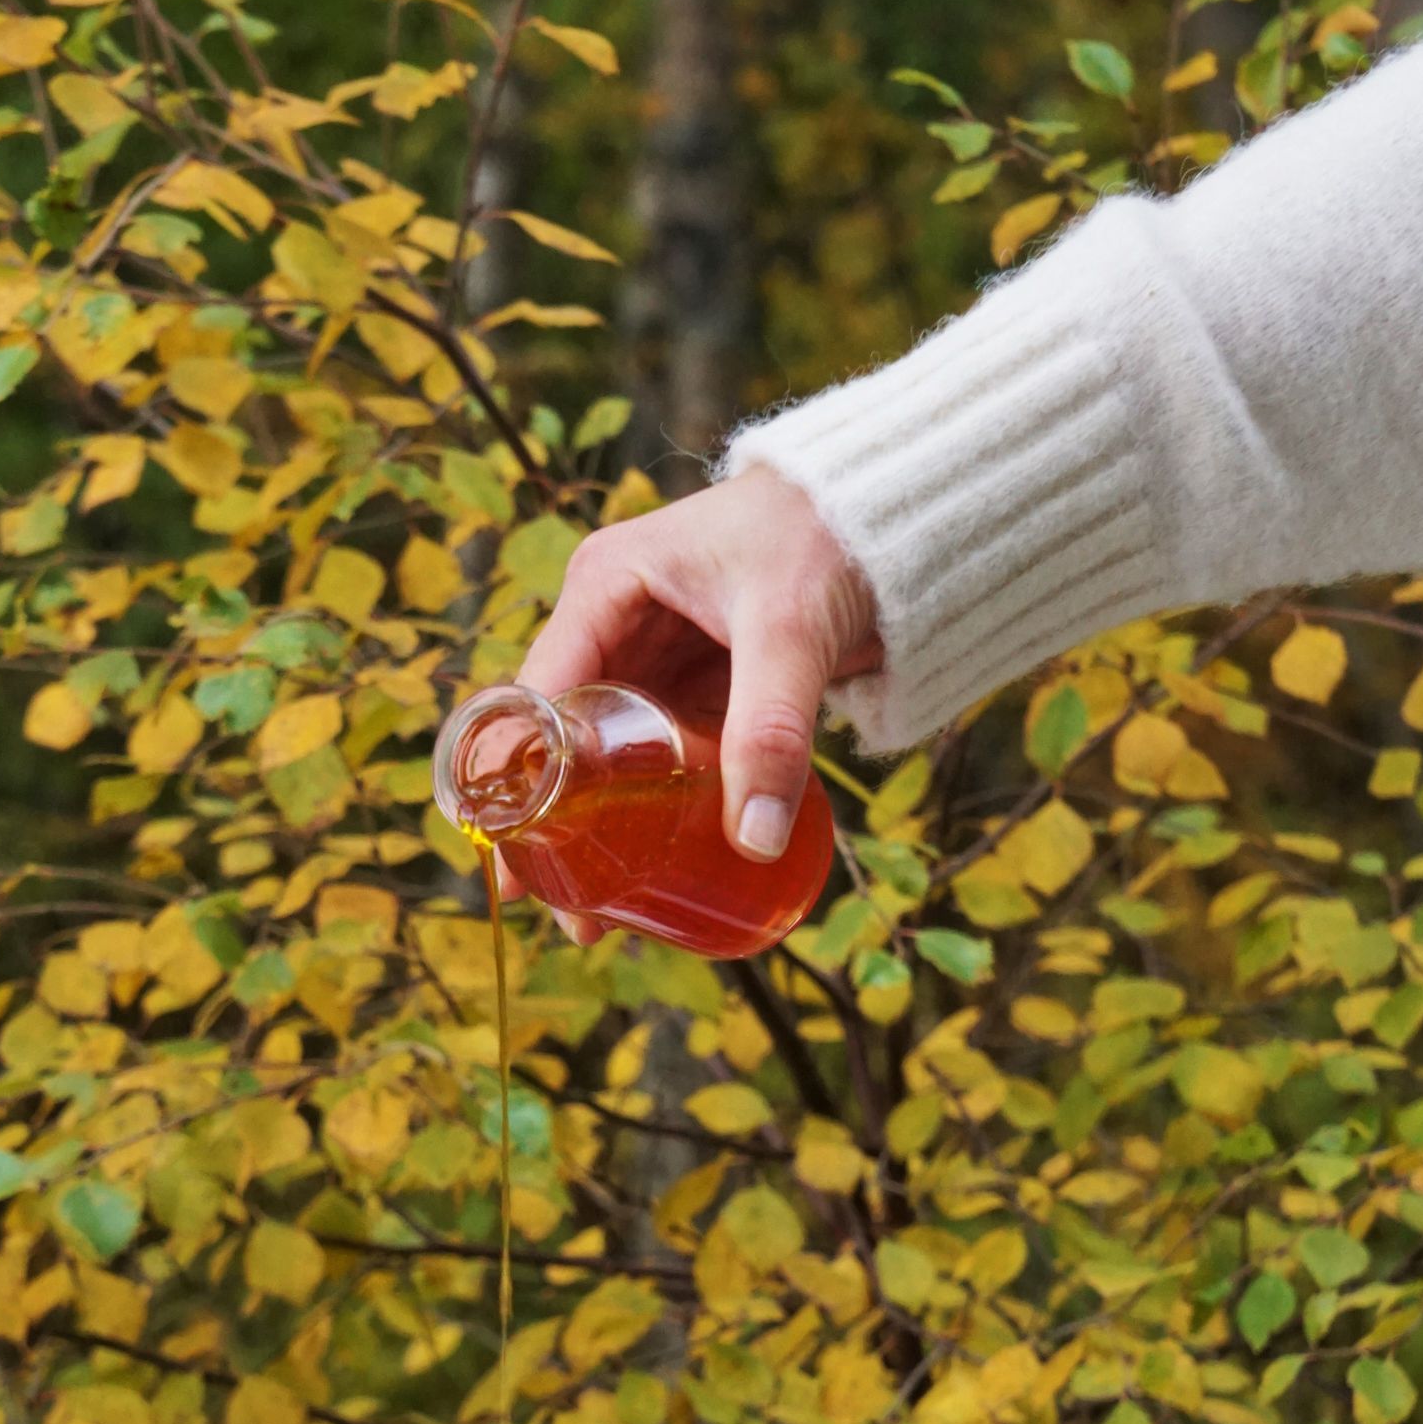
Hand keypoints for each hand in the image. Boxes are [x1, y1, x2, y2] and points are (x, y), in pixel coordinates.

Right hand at [517, 464, 881, 873]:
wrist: (902, 512)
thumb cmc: (830, 534)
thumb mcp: (789, 631)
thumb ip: (770, 730)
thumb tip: (753, 841)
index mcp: (606, 586)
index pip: (537, 697)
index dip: (520, 785)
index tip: (520, 866)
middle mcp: (616, 619)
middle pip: (565, 738)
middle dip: (561, 827)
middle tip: (569, 911)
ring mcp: (657, 653)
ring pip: (613, 755)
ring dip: (606, 827)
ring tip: (605, 910)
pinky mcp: (701, 680)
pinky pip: (666, 755)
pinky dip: (659, 807)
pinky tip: (657, 866)